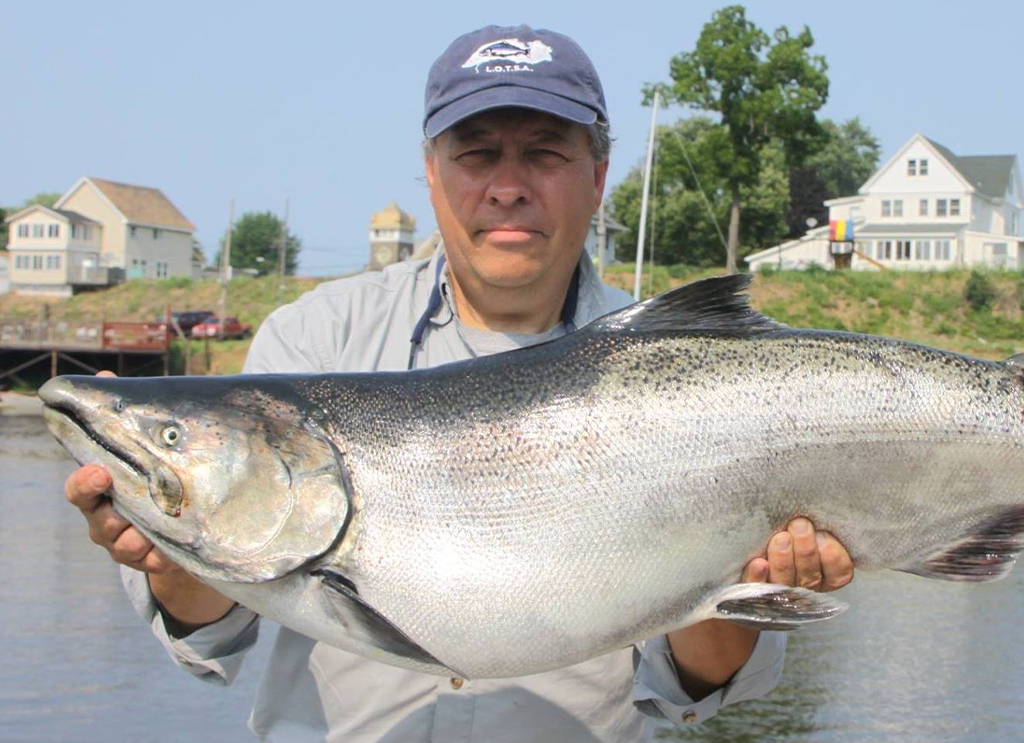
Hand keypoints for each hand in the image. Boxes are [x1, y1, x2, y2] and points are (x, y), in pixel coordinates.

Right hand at [62, 371, 178, 574]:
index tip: (99, 473)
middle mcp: (107, 520)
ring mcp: (127, 543)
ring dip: (138, 539)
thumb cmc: (150, 474)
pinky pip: (155, 563)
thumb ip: (122, 417)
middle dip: (111, 517)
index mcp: (100, 491)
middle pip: (100, 523)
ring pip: (126, 547)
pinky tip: (175, 549)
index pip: (80, 490)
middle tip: (128, 510)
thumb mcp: (139, 447)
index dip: (84, 484)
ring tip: (153, 531)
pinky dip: (163, 557)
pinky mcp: (152, 561)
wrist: (178, 519)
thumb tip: (104, 376)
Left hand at [741, 517, 853, 591]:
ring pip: (786, 582)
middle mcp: (803, 586)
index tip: (823, 535)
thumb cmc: (784, 526)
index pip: (839, 573)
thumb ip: (815, 524)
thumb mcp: (804, 525)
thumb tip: (811, 515)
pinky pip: (757, 587)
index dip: (834, 557)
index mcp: (823, 573)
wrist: (742, 534)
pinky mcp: (753, 590)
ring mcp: (778, 592)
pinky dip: (758, 576)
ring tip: (780, 538)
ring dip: (784, 561)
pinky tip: (759, 563)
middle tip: (799, 525)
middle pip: (811, 577)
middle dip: (806, 551)